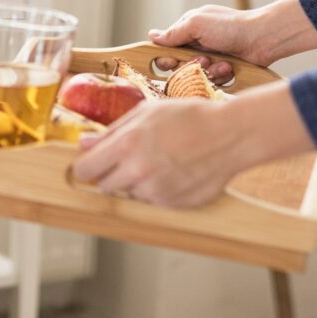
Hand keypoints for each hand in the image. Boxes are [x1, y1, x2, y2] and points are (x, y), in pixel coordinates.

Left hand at [72, 98, 239, 207]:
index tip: (92, 162)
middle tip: (129, 160)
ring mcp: (156, 192)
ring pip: (130, 194)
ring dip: (136, 183)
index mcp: (126, 146)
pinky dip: (158, 190)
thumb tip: (84, 143)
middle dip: (110, 175)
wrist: (232, 135)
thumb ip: (111, 131)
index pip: (85, 169)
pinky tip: (174, 171)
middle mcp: (138, 173)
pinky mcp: (173, 205)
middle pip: (104, 187)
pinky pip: (153, 202)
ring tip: (160, 162)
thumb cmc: (189, 117)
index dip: (86, 165)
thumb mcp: (146, 113)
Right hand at [148, 4, 263, 83]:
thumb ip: (173, 33)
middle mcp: (196, 45)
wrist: (262, 38)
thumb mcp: (196, 24)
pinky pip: (212, 81)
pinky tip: (230, 67)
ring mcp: (210, 58)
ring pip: (196, 76)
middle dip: (189, 66)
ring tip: (223, 63)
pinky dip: (221, 76)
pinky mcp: (222, 70)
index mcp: (187, 32)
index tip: (173, 61)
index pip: (165, 50)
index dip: (166, 59)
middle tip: (203, 60)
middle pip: (179, 66)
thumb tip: (152, 36)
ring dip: (209, 71)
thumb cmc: (230, 26)